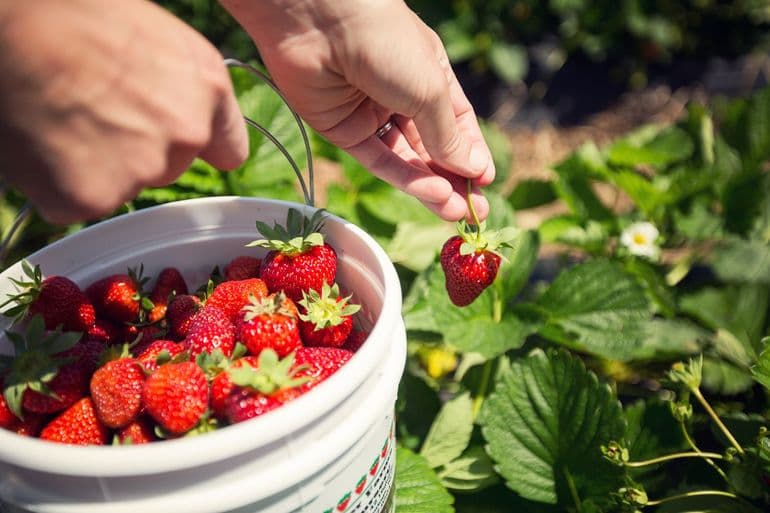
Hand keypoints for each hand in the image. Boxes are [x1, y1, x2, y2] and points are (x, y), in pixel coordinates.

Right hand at [0, 0, 247, 223]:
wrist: (6, 28)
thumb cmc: (69, 13)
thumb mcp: (149, 33)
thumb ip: (178, 81)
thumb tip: (179, 105)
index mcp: (207, 86)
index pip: (228, 148)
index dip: (201, 147)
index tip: (180, 146)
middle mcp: (186, 133)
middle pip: (168, 166)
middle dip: (136, 151)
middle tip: (90, 111)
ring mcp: (141, 169)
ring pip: (123, 185)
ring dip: (94, 168)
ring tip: (58, 118)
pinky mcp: (92, 197)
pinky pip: (77, 202)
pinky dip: (56, 185)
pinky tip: (39, 144)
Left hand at [221, 0, 493, 220]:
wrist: (319, 21)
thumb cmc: (386, 42)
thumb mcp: (430, 90)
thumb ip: (448, 135)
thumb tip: (472, 170)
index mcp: (428, 73)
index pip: (456, 122)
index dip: (470, 153)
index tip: (485, 182)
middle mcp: (400, 94)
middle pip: (430, 146)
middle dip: (452, 179)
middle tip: (474, 212)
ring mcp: (370, 113)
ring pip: (405, 159)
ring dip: (430, 186)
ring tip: (455, 211)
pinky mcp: (341, 130)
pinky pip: (376, 160)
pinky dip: (403, 178)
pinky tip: (429, 193)